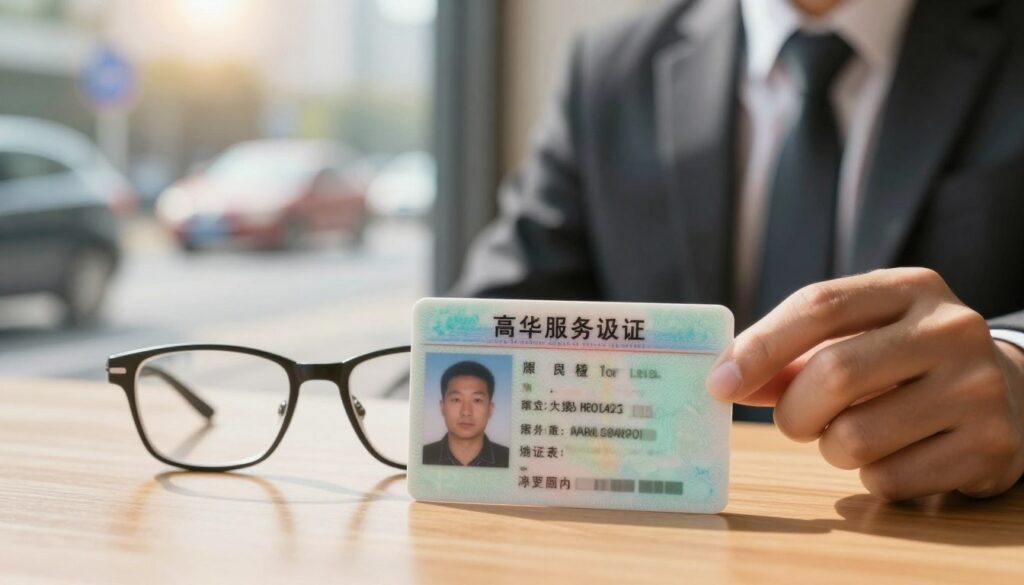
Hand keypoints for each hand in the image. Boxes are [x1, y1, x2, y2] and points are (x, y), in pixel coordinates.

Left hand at [706, 268, 1023, 499]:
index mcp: (910, 288)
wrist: (1011, 392)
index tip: (719, 383)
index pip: (818, 305)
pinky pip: (889, 479)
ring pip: (855, 436)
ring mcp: (976, 388)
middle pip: (834, 374)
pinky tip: (897, 454)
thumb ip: (792, 354)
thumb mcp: (860, 336)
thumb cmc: (907, 360)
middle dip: (794, 410)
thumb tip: (725, 381)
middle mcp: (950, 329)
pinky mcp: (989, 446)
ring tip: (854, 433)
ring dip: (831, 447)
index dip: (759, 347)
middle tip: (796, 421)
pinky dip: (872, 476)